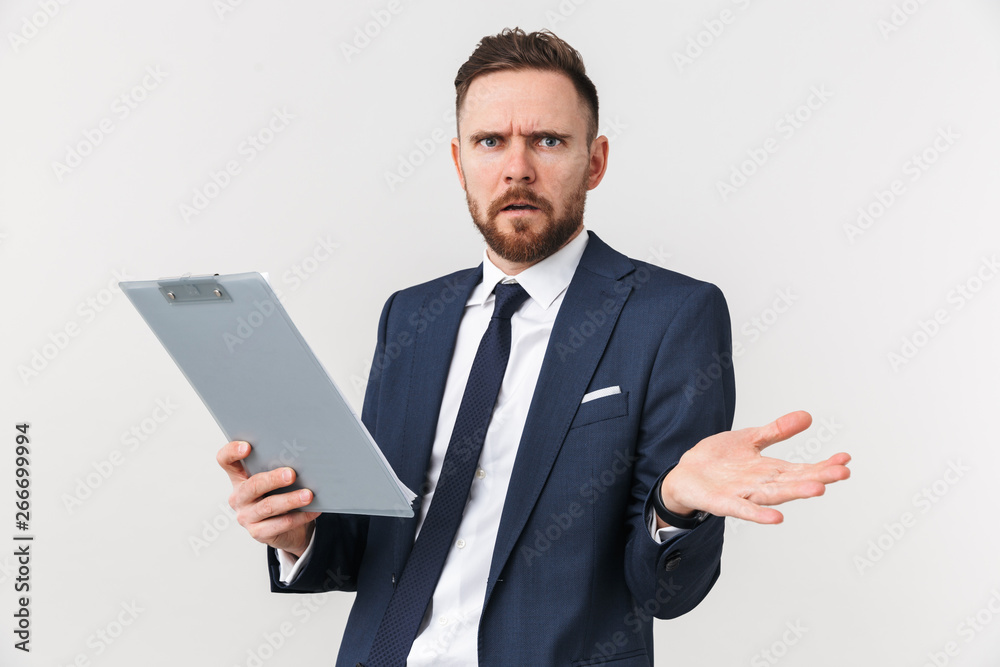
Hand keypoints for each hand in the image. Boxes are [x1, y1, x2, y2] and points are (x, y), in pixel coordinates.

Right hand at [217, 440, 320, 556]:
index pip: (226, 461)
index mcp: (239, 478)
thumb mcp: (277, 480)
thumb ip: (280, 467)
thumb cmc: (282, 495)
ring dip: (290, 499)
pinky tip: (314, 510)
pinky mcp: (258, 533)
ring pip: (268, 506)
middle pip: (252, 485)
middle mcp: (239, 497)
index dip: (232, 452)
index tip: (247, 446)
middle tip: (291, 474)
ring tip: (308, 495)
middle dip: (273, 479)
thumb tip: (303, 458)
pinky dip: (300, 516)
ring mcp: (246, 516)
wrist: (290, 529)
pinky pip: (281, 524)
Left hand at [658, 411, 850, 524]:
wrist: (684, 473)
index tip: (846, 459)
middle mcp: (761, 484)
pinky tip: (776, 518)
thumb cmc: (719, 460)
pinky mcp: (723, 502)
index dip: (823, 465)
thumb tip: (807, 416)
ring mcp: (743, 494)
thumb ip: (777, 431)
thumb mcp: (750, 438)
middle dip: (818, 477)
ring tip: (819, 489)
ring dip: (795, 493)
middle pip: (793, 481)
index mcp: (769, 470)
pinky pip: (743, 510)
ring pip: (773, 495)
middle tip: (843, 472)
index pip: (802, 468)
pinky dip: (758, 515)